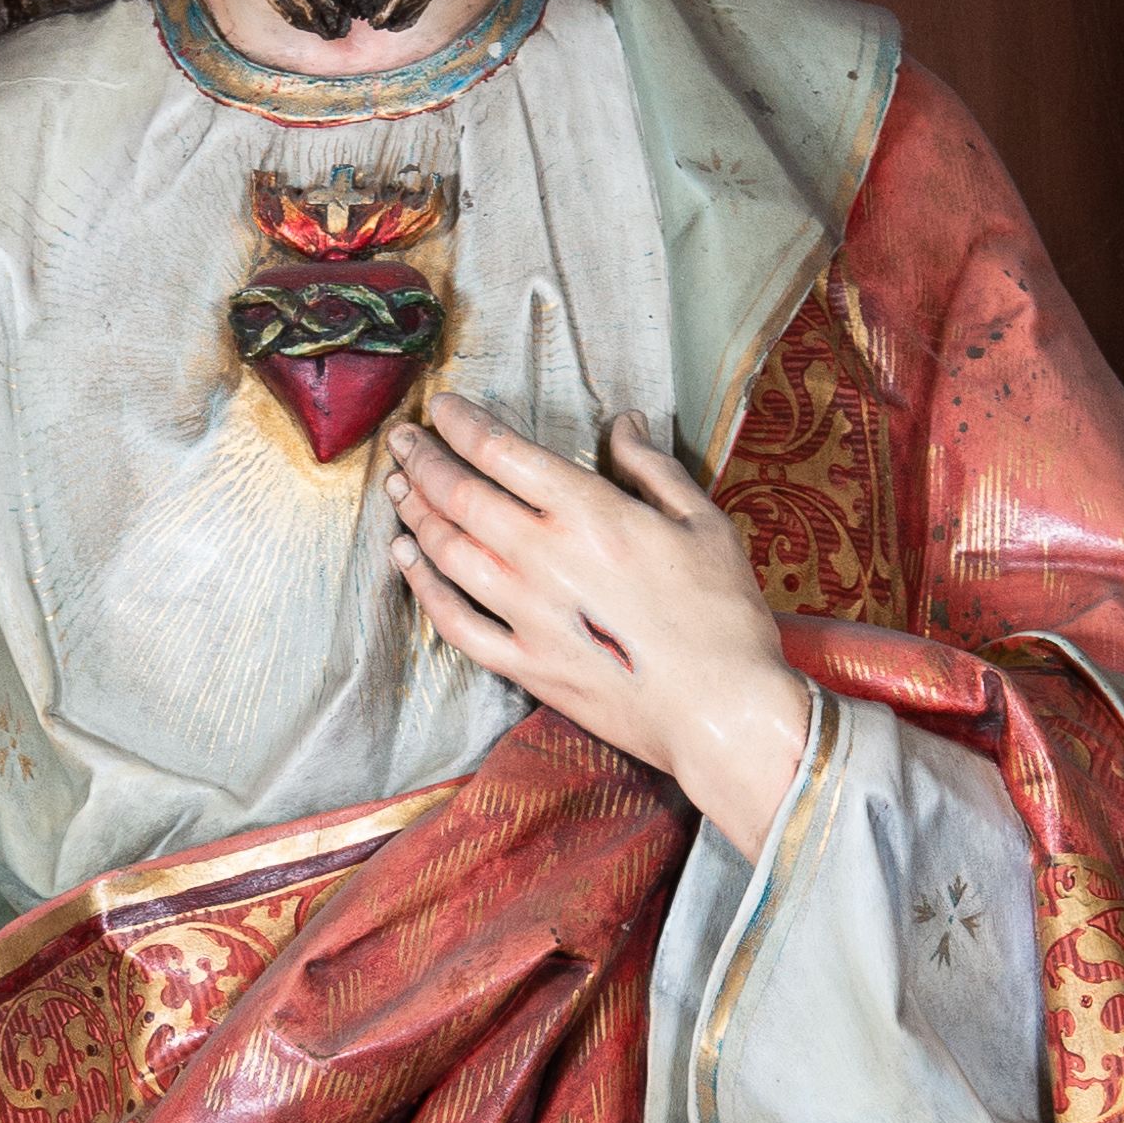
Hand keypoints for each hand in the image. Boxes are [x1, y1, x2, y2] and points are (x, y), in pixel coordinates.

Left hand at [386, 394, 808, 856]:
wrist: (722, 713)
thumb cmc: (723, 617)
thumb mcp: (705, 523)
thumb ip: (654, 469)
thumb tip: (625, 424)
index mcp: (591, 514)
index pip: (503, 453)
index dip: (462, 424)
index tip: (444, 409)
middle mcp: (547, 559)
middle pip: (462, 497)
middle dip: (425, 461)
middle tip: (402, 442)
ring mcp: (529, 616)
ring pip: (449, 554)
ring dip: (417, 516)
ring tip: (400, 490)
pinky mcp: (526, 665)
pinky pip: (456, 623)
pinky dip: (424, 588)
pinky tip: (408, 561)